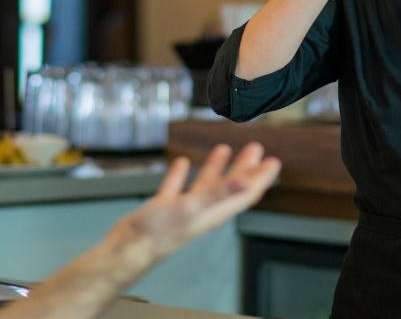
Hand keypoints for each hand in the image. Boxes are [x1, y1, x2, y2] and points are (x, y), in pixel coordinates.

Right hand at [110, 143, 280, 261]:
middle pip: (231, 187)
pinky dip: (181, 175)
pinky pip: (177, 188)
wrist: (127, 250)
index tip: (273, 162)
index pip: (246, 194)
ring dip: (217, 168)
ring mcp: (184, 210)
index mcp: (214, 212)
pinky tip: (182, 164)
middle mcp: (203, 211)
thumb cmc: (158, 235)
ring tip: (224, 150)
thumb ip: (219, 193)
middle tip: (255, 150)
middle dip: (245, 168)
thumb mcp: (191, 207)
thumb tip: (245, 180)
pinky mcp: (165, 209)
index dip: (261, 178)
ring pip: (206, 186)